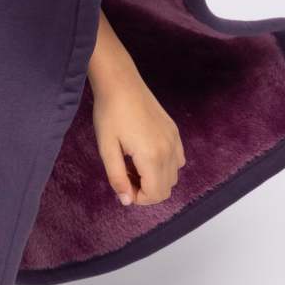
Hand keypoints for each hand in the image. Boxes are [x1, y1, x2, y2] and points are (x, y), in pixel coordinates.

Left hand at [89, 71, 184, 206]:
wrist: (120, 83)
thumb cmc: (109, 114)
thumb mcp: (106, 149)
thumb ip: (117, 178)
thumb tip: (126, 201)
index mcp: (152, 156)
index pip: (155, 194)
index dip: (138, 198)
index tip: (122, 186)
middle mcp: (169, 150)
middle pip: (166, 189)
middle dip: (146, 191)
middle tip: (125, 177)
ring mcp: (175, 140)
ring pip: (173, 176)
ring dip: (155, 179)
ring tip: (133, 166)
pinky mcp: (175, 132)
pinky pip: (178, 160)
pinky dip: (165, 166)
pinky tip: (145, 156)